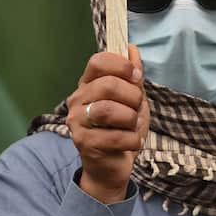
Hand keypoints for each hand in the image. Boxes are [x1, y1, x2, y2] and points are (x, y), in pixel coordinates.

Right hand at [66, 44, 148, 203]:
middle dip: (132, 96)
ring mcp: (77, 122)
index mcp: (88, 84)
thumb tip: (132, 48)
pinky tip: (133, 142)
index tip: (137, 77)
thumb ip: (132, 75)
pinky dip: (132, 139)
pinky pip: (115, 136)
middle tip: (137, 108)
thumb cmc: (121, 129)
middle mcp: (77, 100)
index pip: (98, 61)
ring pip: (109, 110)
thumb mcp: (132, 99)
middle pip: (108, 85)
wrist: (112, 167)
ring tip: (133, 126)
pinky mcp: (84, 143)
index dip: (121, 65)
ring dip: (131, 119)